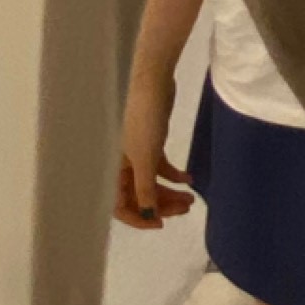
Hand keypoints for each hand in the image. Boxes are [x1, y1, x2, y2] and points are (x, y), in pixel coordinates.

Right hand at [115, 65, 193, 228]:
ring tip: (191, 198)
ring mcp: (135, 153)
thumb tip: (149, 217)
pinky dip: (174, 175)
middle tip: (185, 208)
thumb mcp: (145, 158)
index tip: (161, 224)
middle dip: (162, 205)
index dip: (140, 218)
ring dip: (170, 192)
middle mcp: (120, 165)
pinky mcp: (150, 142)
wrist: (151, 81)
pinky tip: (190, 179)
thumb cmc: (143, 120)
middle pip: (139, 195)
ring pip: (151, 182)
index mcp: (112, 170)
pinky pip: (160, 166)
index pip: (121, 205)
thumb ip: (145, 190)